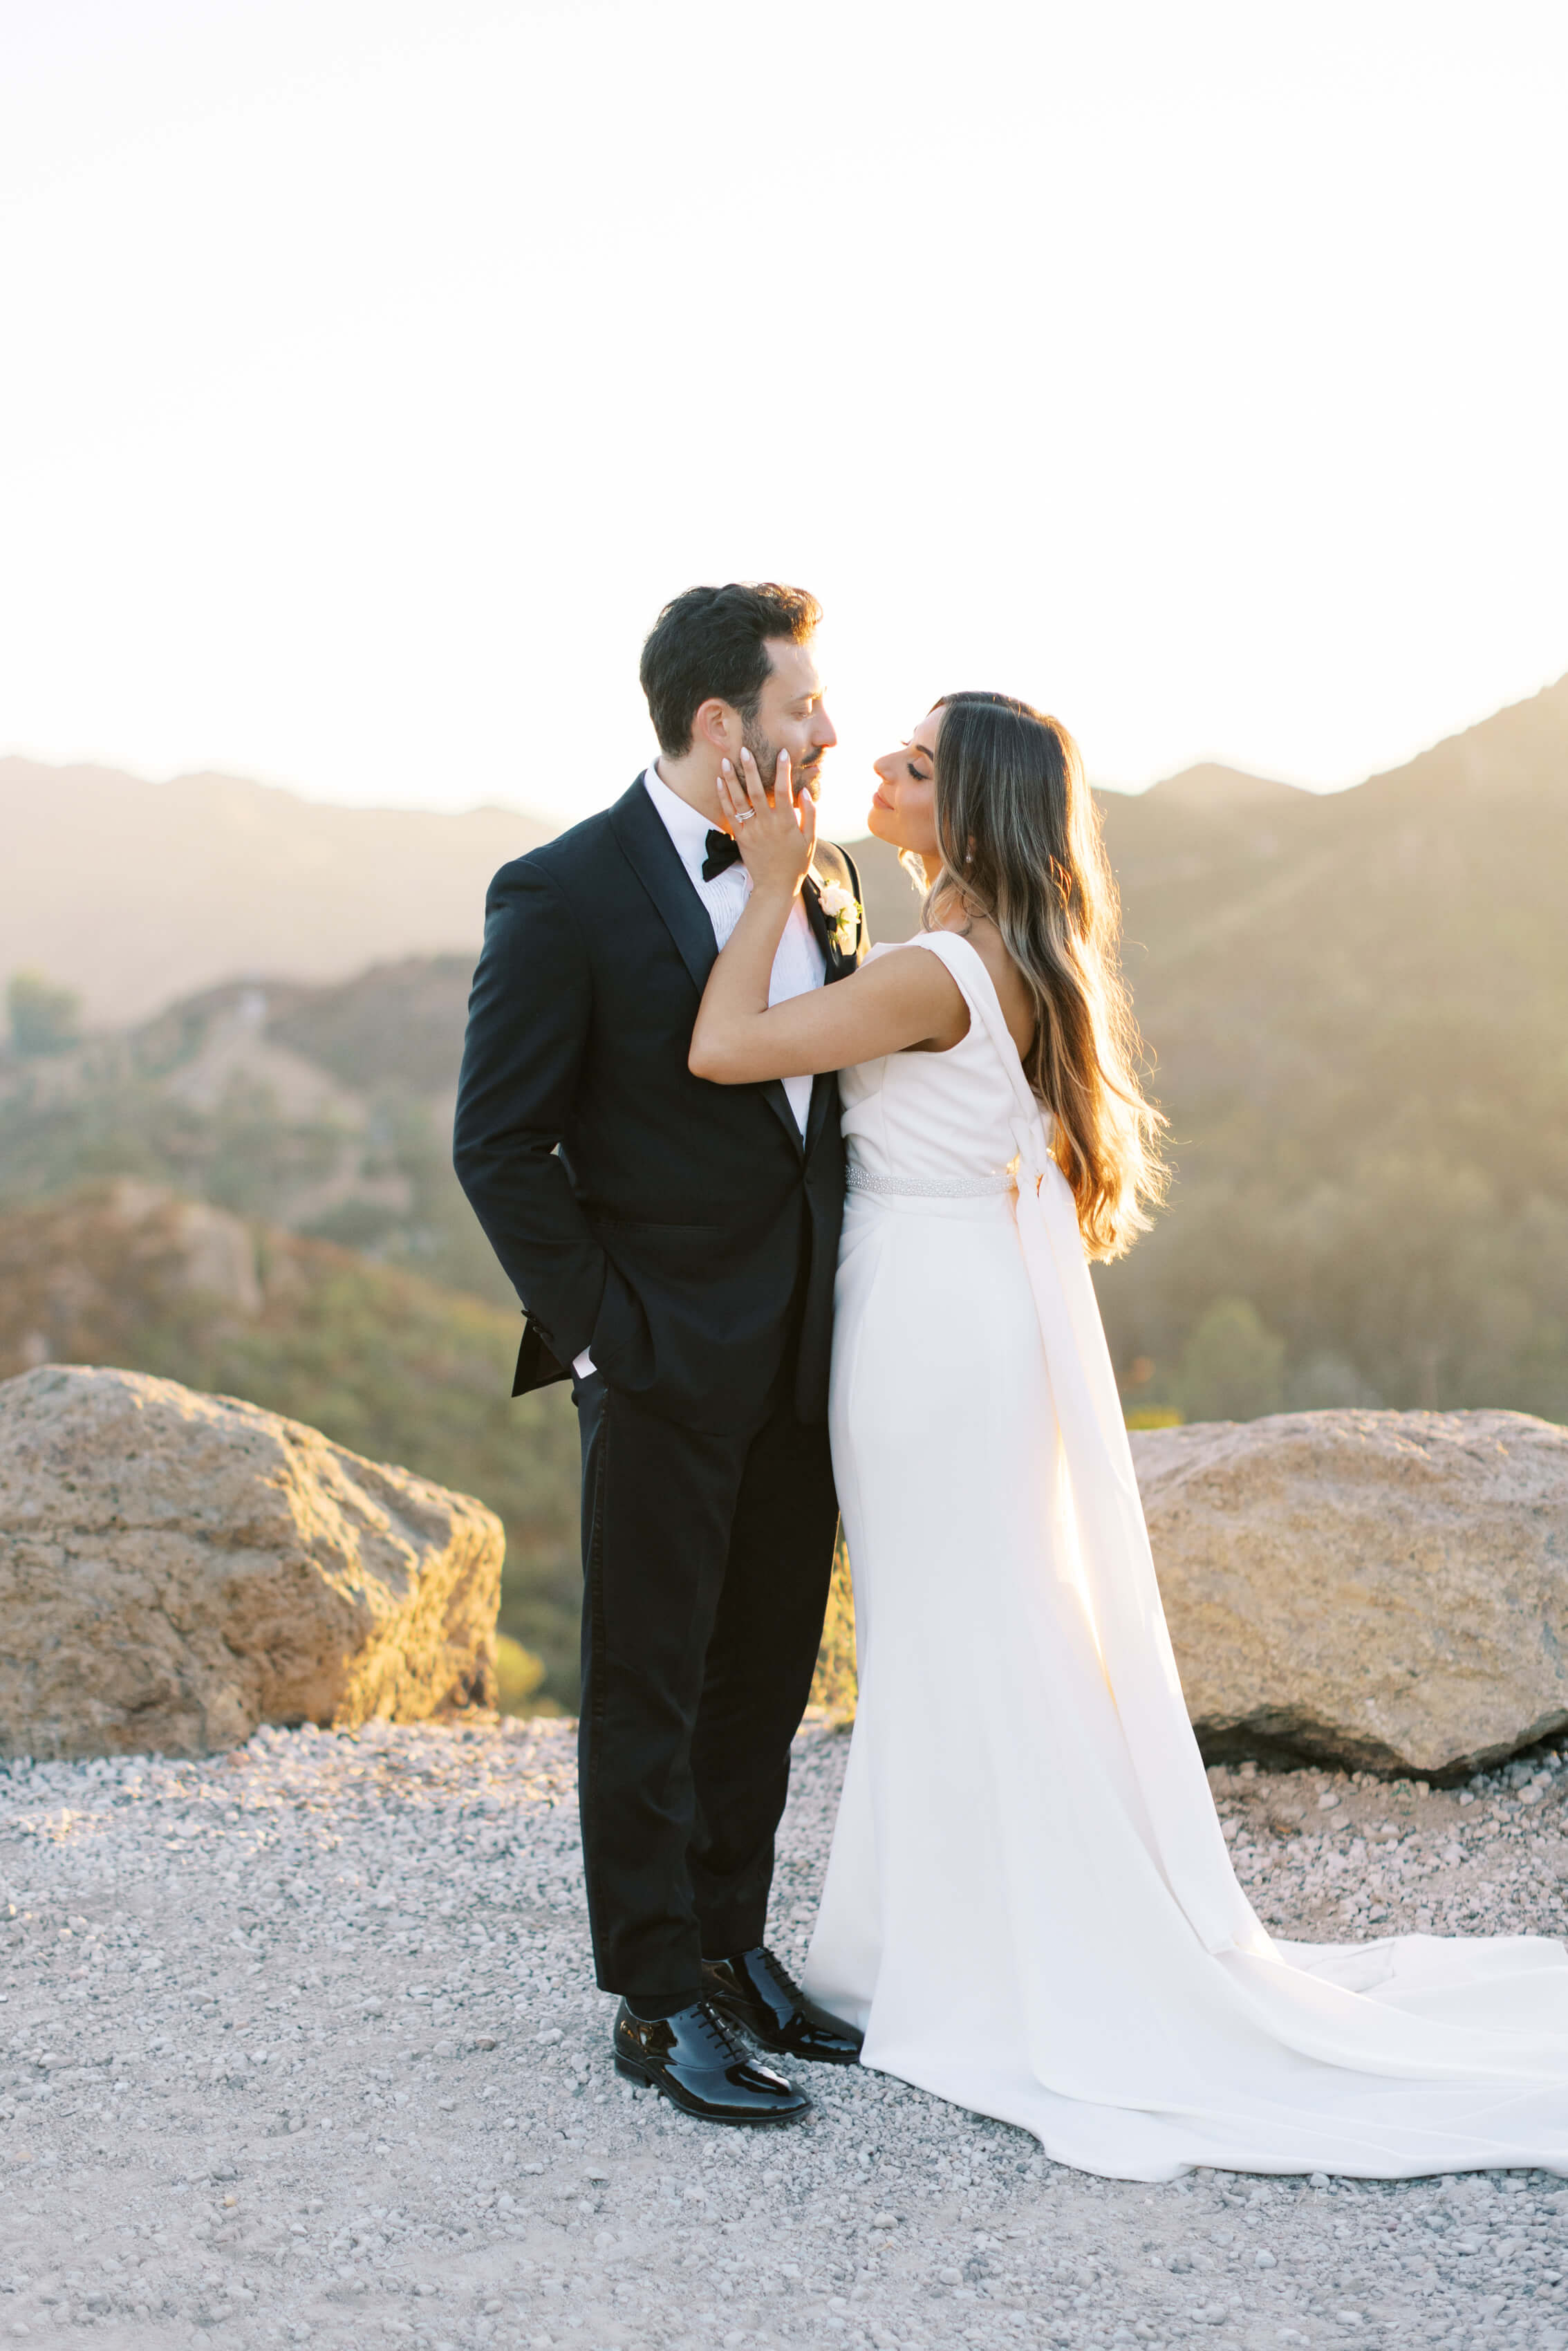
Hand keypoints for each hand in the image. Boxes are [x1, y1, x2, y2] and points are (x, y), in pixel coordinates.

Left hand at [716, 747, 816, 897]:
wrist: (775, 887)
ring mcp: (751, 830)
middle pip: (757, 791)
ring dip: (732, 779)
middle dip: (750, 769)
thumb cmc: (795, 863)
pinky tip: (720, 782)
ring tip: (725, 761)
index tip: (782, 753)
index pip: (785, 791)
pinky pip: (730, 814)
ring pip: (739, 800)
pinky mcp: (740, 837)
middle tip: (744, 750)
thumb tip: (805, 792)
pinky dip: (724, 797)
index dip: (783, 771)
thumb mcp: (810, 840)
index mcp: (786, 822)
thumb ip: (809, 814)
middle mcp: (767, 824)